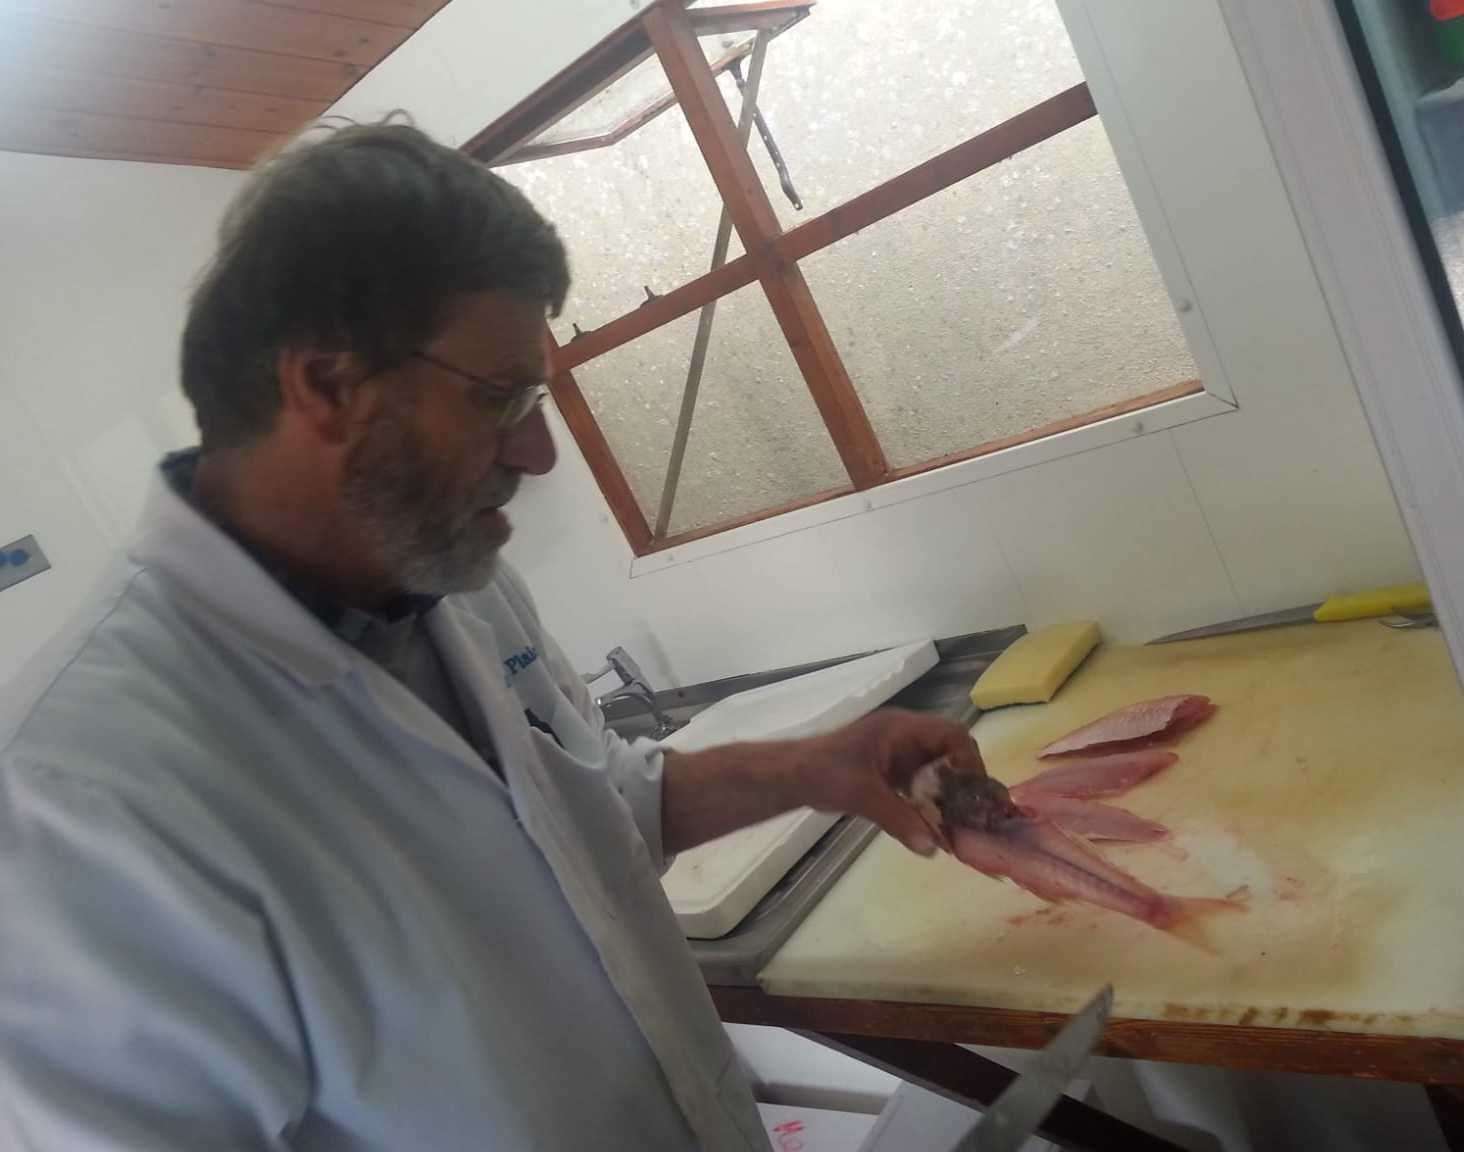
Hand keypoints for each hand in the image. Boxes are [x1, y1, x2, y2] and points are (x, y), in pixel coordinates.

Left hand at [796, 709, 986, 856]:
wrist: (792, 777)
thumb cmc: (824, 773)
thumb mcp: (863, 795)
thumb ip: (899, 819)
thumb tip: (932, 848)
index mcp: (900, 728)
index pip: (952, 733)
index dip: (969, 760)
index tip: (974, 792)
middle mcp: (903, 737)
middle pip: (948, 752)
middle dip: (962, 782)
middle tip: (971, 813)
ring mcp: (896, 754)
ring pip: (936, 770)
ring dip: (946, 795)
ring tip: (958, 824)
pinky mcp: (889, 772)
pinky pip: (920, 784)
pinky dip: (929, 803)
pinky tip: (933, 827)